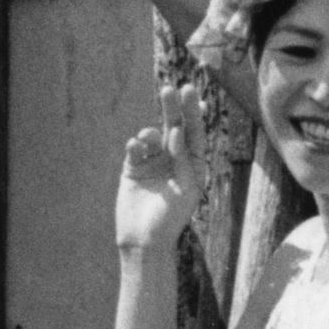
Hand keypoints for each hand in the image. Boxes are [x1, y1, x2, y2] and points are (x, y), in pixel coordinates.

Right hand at [117, 84, 204, 252]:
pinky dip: (135, 144)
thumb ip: (183, 157)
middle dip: (172, 107)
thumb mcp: (186, 187)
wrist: (144, 240)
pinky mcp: (133, 168)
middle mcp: (174, 159)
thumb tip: (175, 130)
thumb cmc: (171, 217)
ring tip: (148, 138)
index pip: (195, 133)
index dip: (193, 112)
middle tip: (168, 88)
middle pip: (174, 126)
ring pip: (152, 134)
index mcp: (193, 164)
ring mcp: (153, 162)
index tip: (191, 93)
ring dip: (150, 131)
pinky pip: (135, 148)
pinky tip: (135, 148)